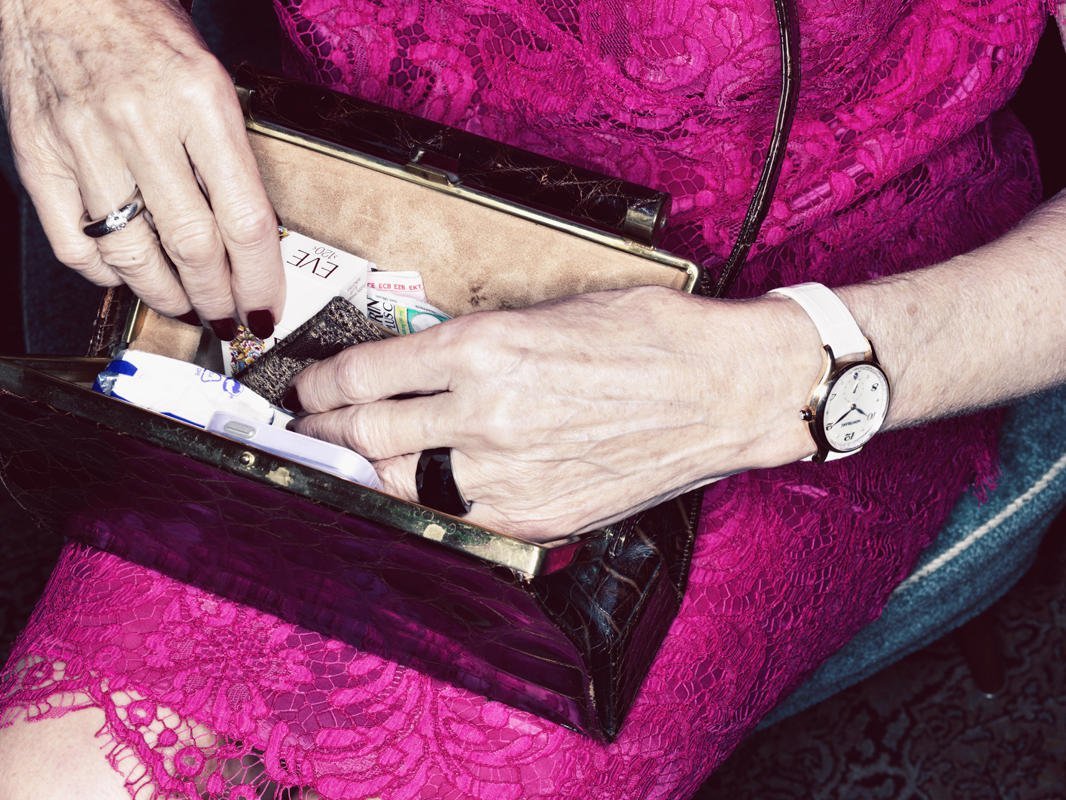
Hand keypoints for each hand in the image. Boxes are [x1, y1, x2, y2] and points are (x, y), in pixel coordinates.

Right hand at [0, 0, 283, 335]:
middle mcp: (140, 123)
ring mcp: (82, 140)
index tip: (268, 306)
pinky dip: (104, 273)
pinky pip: (73, 243)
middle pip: (193, 247)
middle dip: (218, 298)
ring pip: (132, 255)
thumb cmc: (143, 26)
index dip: (262, 278)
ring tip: (185, 305)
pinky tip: (125, 273)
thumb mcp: (212, 77)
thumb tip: (252, 237)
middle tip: (230, 318)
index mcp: (200, 101)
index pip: (245, 219)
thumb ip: (231, 153)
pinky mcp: (36, 153)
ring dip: (166, 295)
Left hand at [290, 286, 817, 542]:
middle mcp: (484, 413)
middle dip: (326, 433)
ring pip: (401, 483)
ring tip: (354, 464)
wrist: (722, 390)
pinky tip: (420, 490)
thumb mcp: (549, 311)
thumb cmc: (649, 336)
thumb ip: (478, 340)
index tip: (312, 388)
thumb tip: (425, 361)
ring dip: (369, 472)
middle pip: (367, 434)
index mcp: (482, 348)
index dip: (324, 383)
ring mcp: (508, 474)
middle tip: (313, 430)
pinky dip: (430, 500)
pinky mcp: (536, 516)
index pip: (367, 373)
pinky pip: (457, 514)